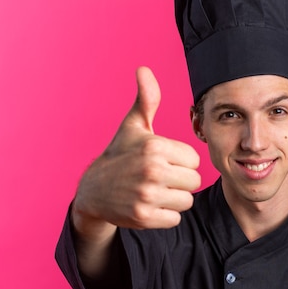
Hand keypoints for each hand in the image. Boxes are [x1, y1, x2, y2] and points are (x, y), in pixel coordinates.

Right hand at [73, 67, 201, 237]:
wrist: (93, 190)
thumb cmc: (120, 154)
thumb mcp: (133, 126)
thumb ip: (147, 100)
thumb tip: (143, 70)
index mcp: (154, 146)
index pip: (194, 160)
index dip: (181, 162)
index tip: (163, 161)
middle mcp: (151, 170)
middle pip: (194, 181)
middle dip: (180, 181)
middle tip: (160, 178)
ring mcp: (146, 195)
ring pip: (187, 200)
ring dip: (174, 198)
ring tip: (156, 191)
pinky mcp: (143, 217)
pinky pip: (175, 218)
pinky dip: (166, 215)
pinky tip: (150, 205)